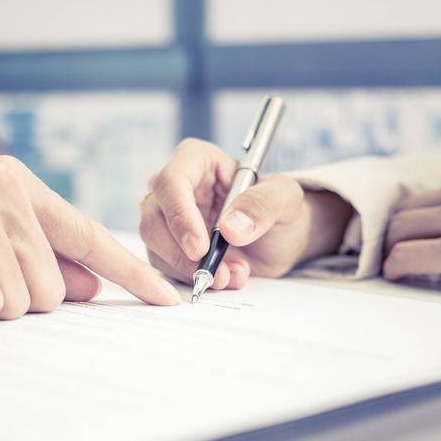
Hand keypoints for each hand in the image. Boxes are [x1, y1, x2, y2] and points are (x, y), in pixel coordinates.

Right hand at [139, 138, 352, 289]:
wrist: (282, 241)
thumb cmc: (282, 209)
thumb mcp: (287, 198)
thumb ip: (264, 204)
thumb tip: (230, 227)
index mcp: (197, 161)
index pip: (172, 181)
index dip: (180, 215)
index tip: (200, 247)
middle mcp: (176, 188)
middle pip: (153, 217)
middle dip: (180, 253)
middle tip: (213, 273)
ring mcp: (170, 219)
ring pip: (155, 246)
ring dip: (190, 270)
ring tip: (232, 275)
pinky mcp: (171, 248)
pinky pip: (166, 267)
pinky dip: (194, 279)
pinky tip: (228, 276)